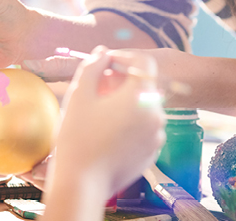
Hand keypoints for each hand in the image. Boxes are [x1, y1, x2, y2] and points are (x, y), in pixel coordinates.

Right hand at [49, 47, 165, 196]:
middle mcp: (156, 114)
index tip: (106, 65)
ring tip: (103, 113)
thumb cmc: (78, 137)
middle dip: (125, 81)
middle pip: (145, 85)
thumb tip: (103, 52)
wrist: (82, 183)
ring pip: (146, 107)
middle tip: (100, 88)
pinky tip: (110, 132)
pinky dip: (133, 123)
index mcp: (140, 96)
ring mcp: (157, 135)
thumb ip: (94, 67)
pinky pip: (146, 128)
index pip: (144, 62)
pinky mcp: (153, 152)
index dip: (125, 57)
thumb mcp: (80, 95)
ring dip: (129, 103)